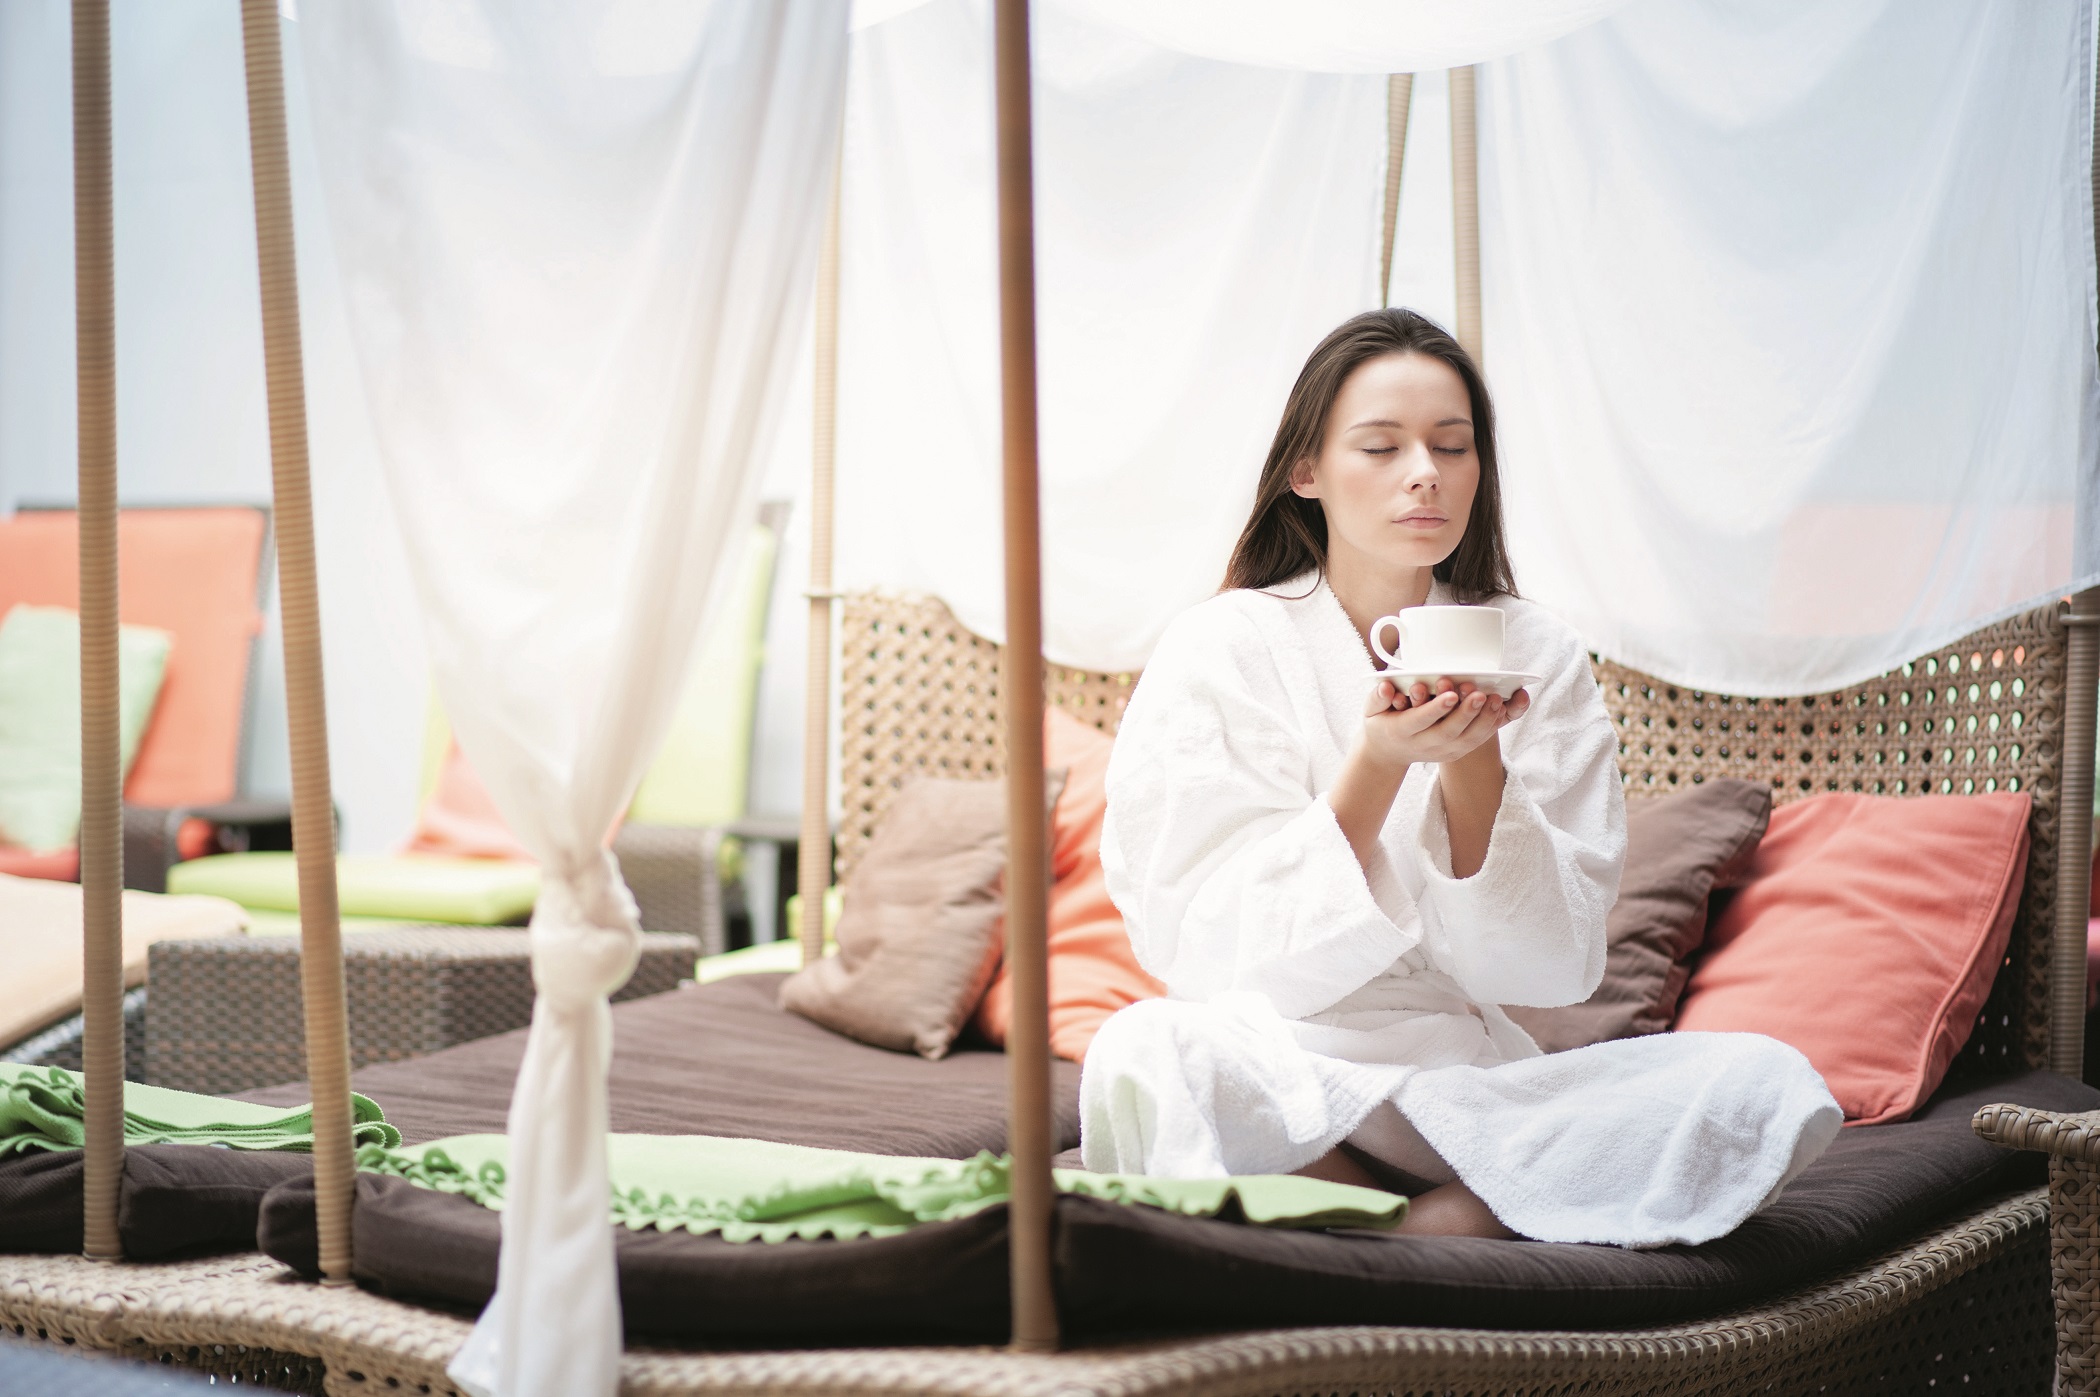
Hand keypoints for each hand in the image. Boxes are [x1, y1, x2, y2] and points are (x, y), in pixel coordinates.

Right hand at [1358, 676, 1529, 774]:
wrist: (1388, 753)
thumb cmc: (1382, 723)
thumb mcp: (1371, 710)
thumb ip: (1377, 697)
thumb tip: (1386, 687)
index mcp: (1400, 731)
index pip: (1419, 721)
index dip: (1435, 709)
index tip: (1450, 694)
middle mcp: (1422, 745)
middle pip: (1448, 732)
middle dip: (1466, 713)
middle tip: (1481, 694)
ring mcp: (1440, 752)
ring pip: (1466, 741)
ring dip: (1484, 721)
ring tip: (1495, 700)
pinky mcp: (1454, 754)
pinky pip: (1475, 743)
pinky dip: (1489, 728)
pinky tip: (1499, 711)